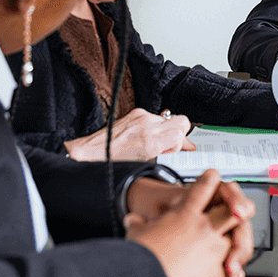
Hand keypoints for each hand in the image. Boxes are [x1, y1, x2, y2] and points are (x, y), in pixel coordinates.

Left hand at [64, 107, 195, 161]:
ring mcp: (142, 117)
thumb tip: (185, 148)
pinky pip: (156, 117)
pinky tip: (147, 136)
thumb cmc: (114, 162)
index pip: (182, 133)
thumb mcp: (145, 164)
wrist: (92, 153)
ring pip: (170, 118)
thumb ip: (168, 154)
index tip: (180, 150)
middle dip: (181, 133)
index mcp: (150, 142)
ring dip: (167, 130)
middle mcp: (147, 126)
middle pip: (182, 121)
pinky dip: (156, 126)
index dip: (182, 144)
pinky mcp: (136, 112)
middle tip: (173, 145)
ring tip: (156, 142)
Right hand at [125, 170, 249, 276]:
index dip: (211, 179)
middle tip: (240, 211)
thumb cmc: (141, 258)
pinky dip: (224, 275)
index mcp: (185, 213)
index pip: (206, 185)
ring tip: (226, 255)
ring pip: (235, 242)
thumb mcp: (136, 234)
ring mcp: (213, 249)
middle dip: (241, 208)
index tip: (213, 178)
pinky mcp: (216, 274)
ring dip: (231, 248)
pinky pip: (227, 271)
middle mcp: (204, 228)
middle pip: (236, 209)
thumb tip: (132, 220)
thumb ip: (138, 224)